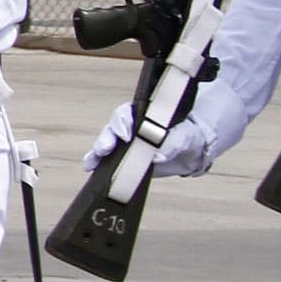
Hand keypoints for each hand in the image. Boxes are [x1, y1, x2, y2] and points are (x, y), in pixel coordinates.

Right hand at [85, 104, 214, 178]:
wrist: (190, 152)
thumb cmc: (187, 137)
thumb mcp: (184, 137)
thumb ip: (171, 144)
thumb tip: (157, 156)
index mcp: (143, 114)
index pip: (127, 114)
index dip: (122, 123)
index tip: (125, 136)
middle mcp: (130, 126)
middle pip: (112, 129)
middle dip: (106, 138)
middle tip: (105, 149)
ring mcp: (125, 142)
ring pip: (106, 143)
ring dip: (97, 152)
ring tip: (92, 162)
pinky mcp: (124, 157)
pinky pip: (106, 158)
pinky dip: (96, 162)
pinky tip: (90, 167)